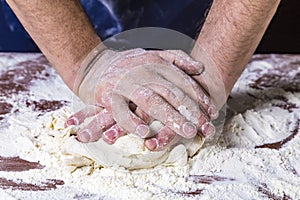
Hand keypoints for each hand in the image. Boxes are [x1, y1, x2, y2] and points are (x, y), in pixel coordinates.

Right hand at [65, 44, 217, 148]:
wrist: (95, 64)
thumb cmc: (130, 65)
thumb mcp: (154, 56)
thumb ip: (177, 59)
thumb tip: (200, 67)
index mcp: (157, 64)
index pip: (184, 82)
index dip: (200, 98)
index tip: (212, 113)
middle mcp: (144, 72)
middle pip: (172, 92)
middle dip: (191, 112)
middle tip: (205, 128)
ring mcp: (126, 84)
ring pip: (151, 101)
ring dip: (170, 117)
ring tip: (187, 131)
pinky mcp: (109, 96)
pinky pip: (121, 111)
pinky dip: (132, 122)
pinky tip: (144, 133)